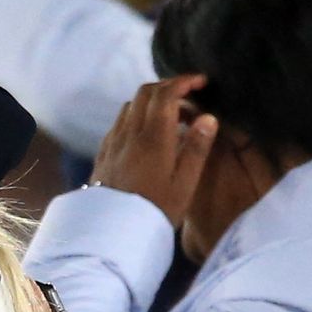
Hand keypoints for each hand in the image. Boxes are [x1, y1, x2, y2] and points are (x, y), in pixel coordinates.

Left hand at [91, 76, 218, 225]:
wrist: (111, 229)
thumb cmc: (155, 208)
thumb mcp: (184, 183)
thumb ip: (196, 148)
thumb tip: (207, 117)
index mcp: (152, 137)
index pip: (164, 94)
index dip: (183, 82)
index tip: (201, 81)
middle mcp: (129, 133)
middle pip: (144, 93)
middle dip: (168, 86)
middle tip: (189, 96)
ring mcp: (113, 140)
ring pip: (130, 106)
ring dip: (151, 102)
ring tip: (173, 117)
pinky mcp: (104, 151)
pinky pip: (120, 122)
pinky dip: (137, 116)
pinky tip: (149, 133)